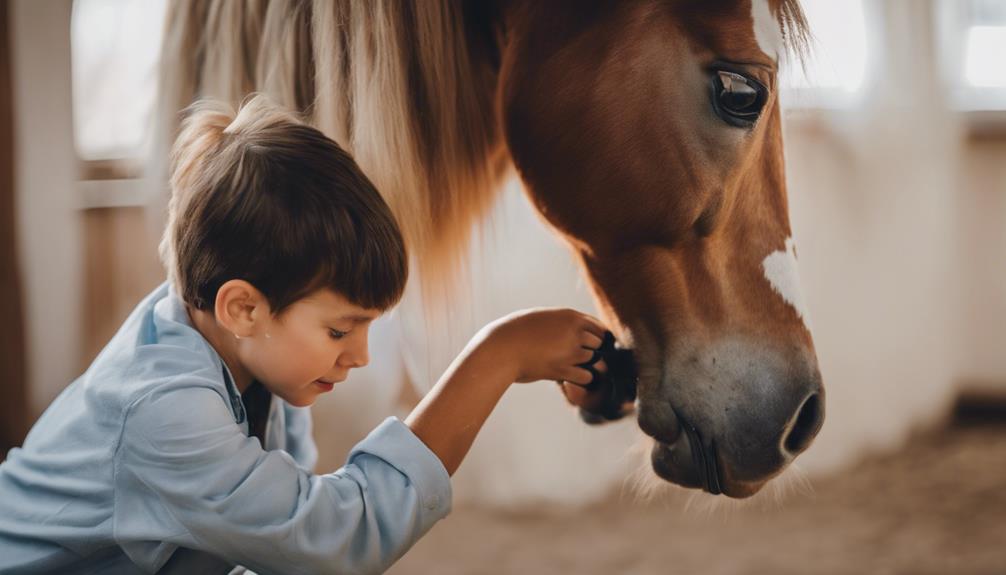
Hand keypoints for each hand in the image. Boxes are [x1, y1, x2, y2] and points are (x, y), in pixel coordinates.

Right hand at [483, 308, 608, 384]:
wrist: (500, 348)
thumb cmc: (515, 332)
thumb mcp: (541, 317)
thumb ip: (560, 321)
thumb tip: (575, 326)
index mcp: (570, 316)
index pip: (599, 326)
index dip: (596, 336)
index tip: (588, 344)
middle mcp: (574, 331)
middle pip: (599, 343)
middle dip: (592, 350)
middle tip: (578, 356)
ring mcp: (570, 351)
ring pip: (594, 360)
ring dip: (585, 365)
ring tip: (571, 366)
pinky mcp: (562, 370)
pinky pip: (586, 376)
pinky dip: (580, 379)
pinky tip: (569, 377)